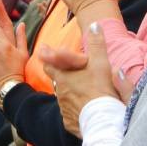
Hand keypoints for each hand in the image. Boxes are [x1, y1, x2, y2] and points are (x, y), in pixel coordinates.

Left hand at [41, 22, 119, 136]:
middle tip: (58, 65)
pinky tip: (80, 104)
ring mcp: (64, 106)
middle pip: (55, 78)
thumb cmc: (101, 91)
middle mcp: (61, 90)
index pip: (50, 63)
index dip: (47, 55)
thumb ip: (97, 44)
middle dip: (56, 71)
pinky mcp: (69, 119)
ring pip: (62, 93)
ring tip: (75, 85)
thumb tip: (95, 24)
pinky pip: (69, 109)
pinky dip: (73, 104)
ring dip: (67, 88)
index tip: (43, 49)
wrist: (102, 122)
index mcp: (65, 75)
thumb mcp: (101, 64)